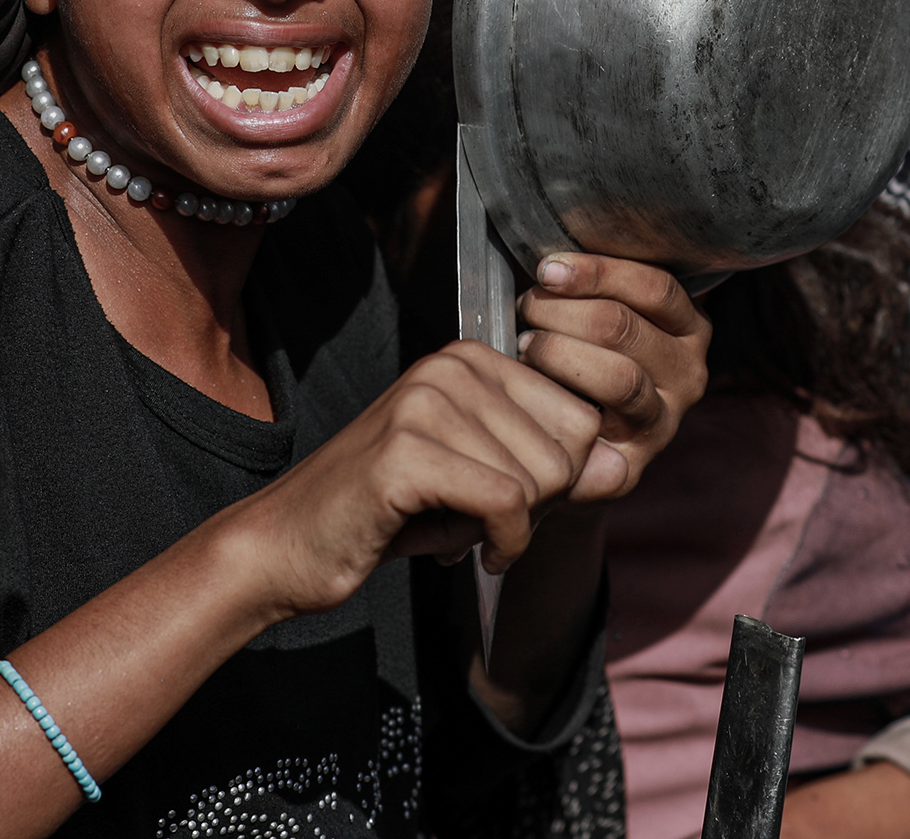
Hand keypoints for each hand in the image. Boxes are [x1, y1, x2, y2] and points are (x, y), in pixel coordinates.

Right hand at [220, 340, 600, 615]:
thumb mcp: (483, 484)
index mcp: (471, 358)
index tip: (498, 499)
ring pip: (539, 482)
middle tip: (466, 519)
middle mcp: (451, 365)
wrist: (288, 545)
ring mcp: (426, 402)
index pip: (580, 419)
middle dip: (531, 508)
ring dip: (501, 530)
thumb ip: (553, 473)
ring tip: (441, 523)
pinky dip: (497, 546)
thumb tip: (621, 467)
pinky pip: (507, 506)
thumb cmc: (389, 514)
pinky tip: (448, 551)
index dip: (553, 481)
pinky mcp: (407, 452)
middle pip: (566, 452)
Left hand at [516, 253, 710, 503]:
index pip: (654, 286)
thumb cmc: (578, 360)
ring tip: (525, 345)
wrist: (572, 447)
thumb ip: (589, 285)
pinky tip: (530, 391)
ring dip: (559, 354)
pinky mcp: (635, 463)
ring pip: (619, 377)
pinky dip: (557, 404)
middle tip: (527, 310)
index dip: (597, 273)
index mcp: (687, 326)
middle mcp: (689, 372)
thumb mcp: (597, 314)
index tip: (548, 269)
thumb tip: (552, 259)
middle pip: (626, 328)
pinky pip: (597, 431)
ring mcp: (666, 420)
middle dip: (563, 312)